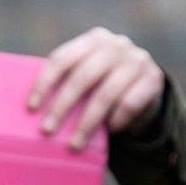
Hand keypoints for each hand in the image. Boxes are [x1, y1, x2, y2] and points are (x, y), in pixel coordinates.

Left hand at [28, 27, 164, 149]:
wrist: (145, 87)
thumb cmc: (102, 84)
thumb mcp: (86, 74)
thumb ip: (66, 81)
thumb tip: (32, 110)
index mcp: (93, 40)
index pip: (62, 59)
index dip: (44, 83)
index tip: (32, 107)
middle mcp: (116, 45)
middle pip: (82, 77)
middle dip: (62, 106)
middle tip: (47, 130)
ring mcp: (137, 60)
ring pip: (106, 94)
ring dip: (88, 122)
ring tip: (75, 144)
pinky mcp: (153, 79)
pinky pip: (130, 103)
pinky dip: (116, 119)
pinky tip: (109, 131)